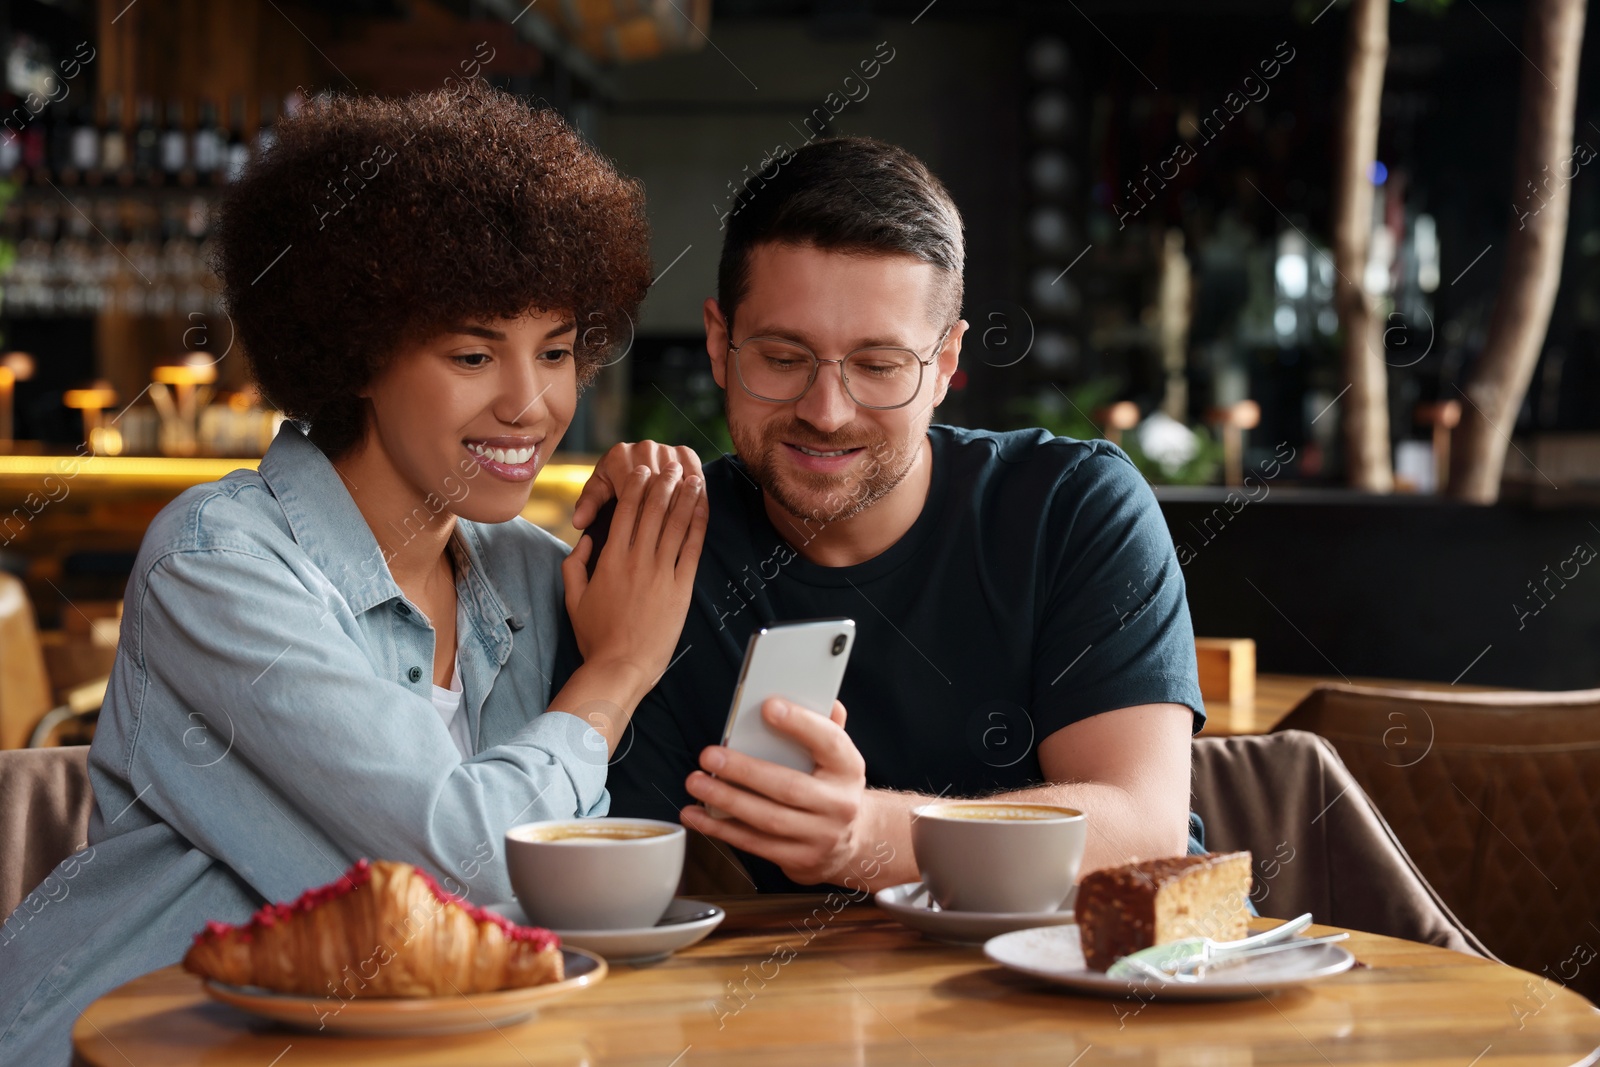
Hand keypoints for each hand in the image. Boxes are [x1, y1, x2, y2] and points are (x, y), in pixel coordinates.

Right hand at [561, 464, 707, 703]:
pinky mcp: (681, 588)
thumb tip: (584, 541)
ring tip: (691, 476)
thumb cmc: (595, 636)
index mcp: (610, 560)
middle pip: (652, 510)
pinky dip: (698, 524)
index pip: (625, 511)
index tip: (642, 471)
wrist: (621, 666)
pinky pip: (691, 549)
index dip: (635, 486)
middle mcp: (636, 560)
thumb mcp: (573, 598)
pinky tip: (703, 507)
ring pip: (675, 524)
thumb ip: (575, 565)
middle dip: (662, 483)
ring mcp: (661, 573)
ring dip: (684, 496)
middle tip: (670, 465)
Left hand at [573, 441, 703, 530]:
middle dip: (658, 518)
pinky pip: (695, 478)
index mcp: (618, 455)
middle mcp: (644, 447)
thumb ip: (588, 505)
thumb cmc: (613, 483)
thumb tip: (579, 522)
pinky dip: (697, 497)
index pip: (630, 491)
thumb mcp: (599, 493)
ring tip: (679, 537)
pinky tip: (695, 518)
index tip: (635, 543)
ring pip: (678, 484)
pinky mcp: (685, 453)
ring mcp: (666, 448)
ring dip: (681, 509)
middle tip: (660, 545)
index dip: (634, 519)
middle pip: (656, 488)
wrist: (635, 462)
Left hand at [680, 697, 868, 886]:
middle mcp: (839, 804)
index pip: (829, 742)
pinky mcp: (800, 859)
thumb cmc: (832, 786)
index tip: (768, 707)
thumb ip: (826, 727)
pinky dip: (721, 829)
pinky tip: (697, 816)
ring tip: (697, 784)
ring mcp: (820, 836)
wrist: (852, 840)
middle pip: (788, 787)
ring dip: (726, 801)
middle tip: (709, 756)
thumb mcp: (837, 756)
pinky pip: (755, 844)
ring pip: (767, 820)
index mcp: (849, 768)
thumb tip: (823, 698)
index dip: (800, 724)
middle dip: (744, 771)